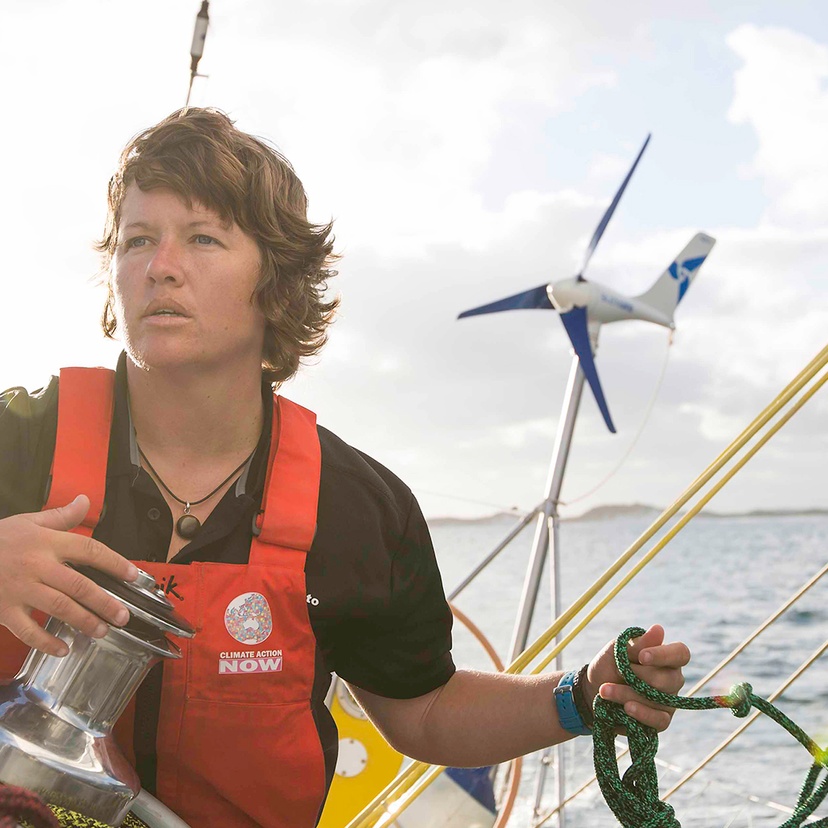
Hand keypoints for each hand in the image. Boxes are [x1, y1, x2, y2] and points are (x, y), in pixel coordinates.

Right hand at [0, 495, 138, 656]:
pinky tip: (62, 648)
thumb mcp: (28, 521)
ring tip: (102, 631)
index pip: (89, 550)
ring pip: (59, 607)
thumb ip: (60, 516)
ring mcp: (20, 589)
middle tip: (122, 616)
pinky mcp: (4, 610)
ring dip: (84, 621)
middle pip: (79, 585)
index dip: (114, 562)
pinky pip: (27, 630)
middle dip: (105, 602)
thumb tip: (84, 501)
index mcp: (47, 543)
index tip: (132, 575)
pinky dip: (46, 642)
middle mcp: (37, 566)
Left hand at [585, 624, 689, 731]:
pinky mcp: (661, 720)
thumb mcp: (618, 650)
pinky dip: (641, 713)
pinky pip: (659, 720)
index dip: (664, 655)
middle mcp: (672, 679)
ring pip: (659, 700)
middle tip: (617, 673)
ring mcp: (669, 701)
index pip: (681, 653)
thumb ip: (638, 644)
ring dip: (628, 694)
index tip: (641, 656)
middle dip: (639, 677)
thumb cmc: (609, 665)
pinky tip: (626, 708)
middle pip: (669, 679)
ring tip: (605, 690)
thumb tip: (659, 629)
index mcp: (666, 657)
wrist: (594, 690)